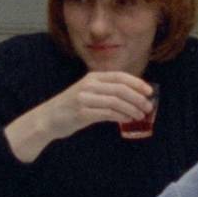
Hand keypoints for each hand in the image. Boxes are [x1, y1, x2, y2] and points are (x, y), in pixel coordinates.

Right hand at [6, 72, 153, 161]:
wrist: (48, 118)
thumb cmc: (72, 106)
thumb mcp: (88, 92)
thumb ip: (106, 91)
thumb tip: (133, 96)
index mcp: (92, 77)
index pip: (120, 76)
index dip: (137, 83)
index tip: (149, 91)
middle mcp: (89, 85)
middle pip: (120, 89)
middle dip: (137, 98)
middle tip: (148, 107)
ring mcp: (85, 98)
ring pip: (116, 101)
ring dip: (131, 109)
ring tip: (140, 115)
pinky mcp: (82, 113)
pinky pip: (107, 113)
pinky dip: (120, 116)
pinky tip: (127, 120)